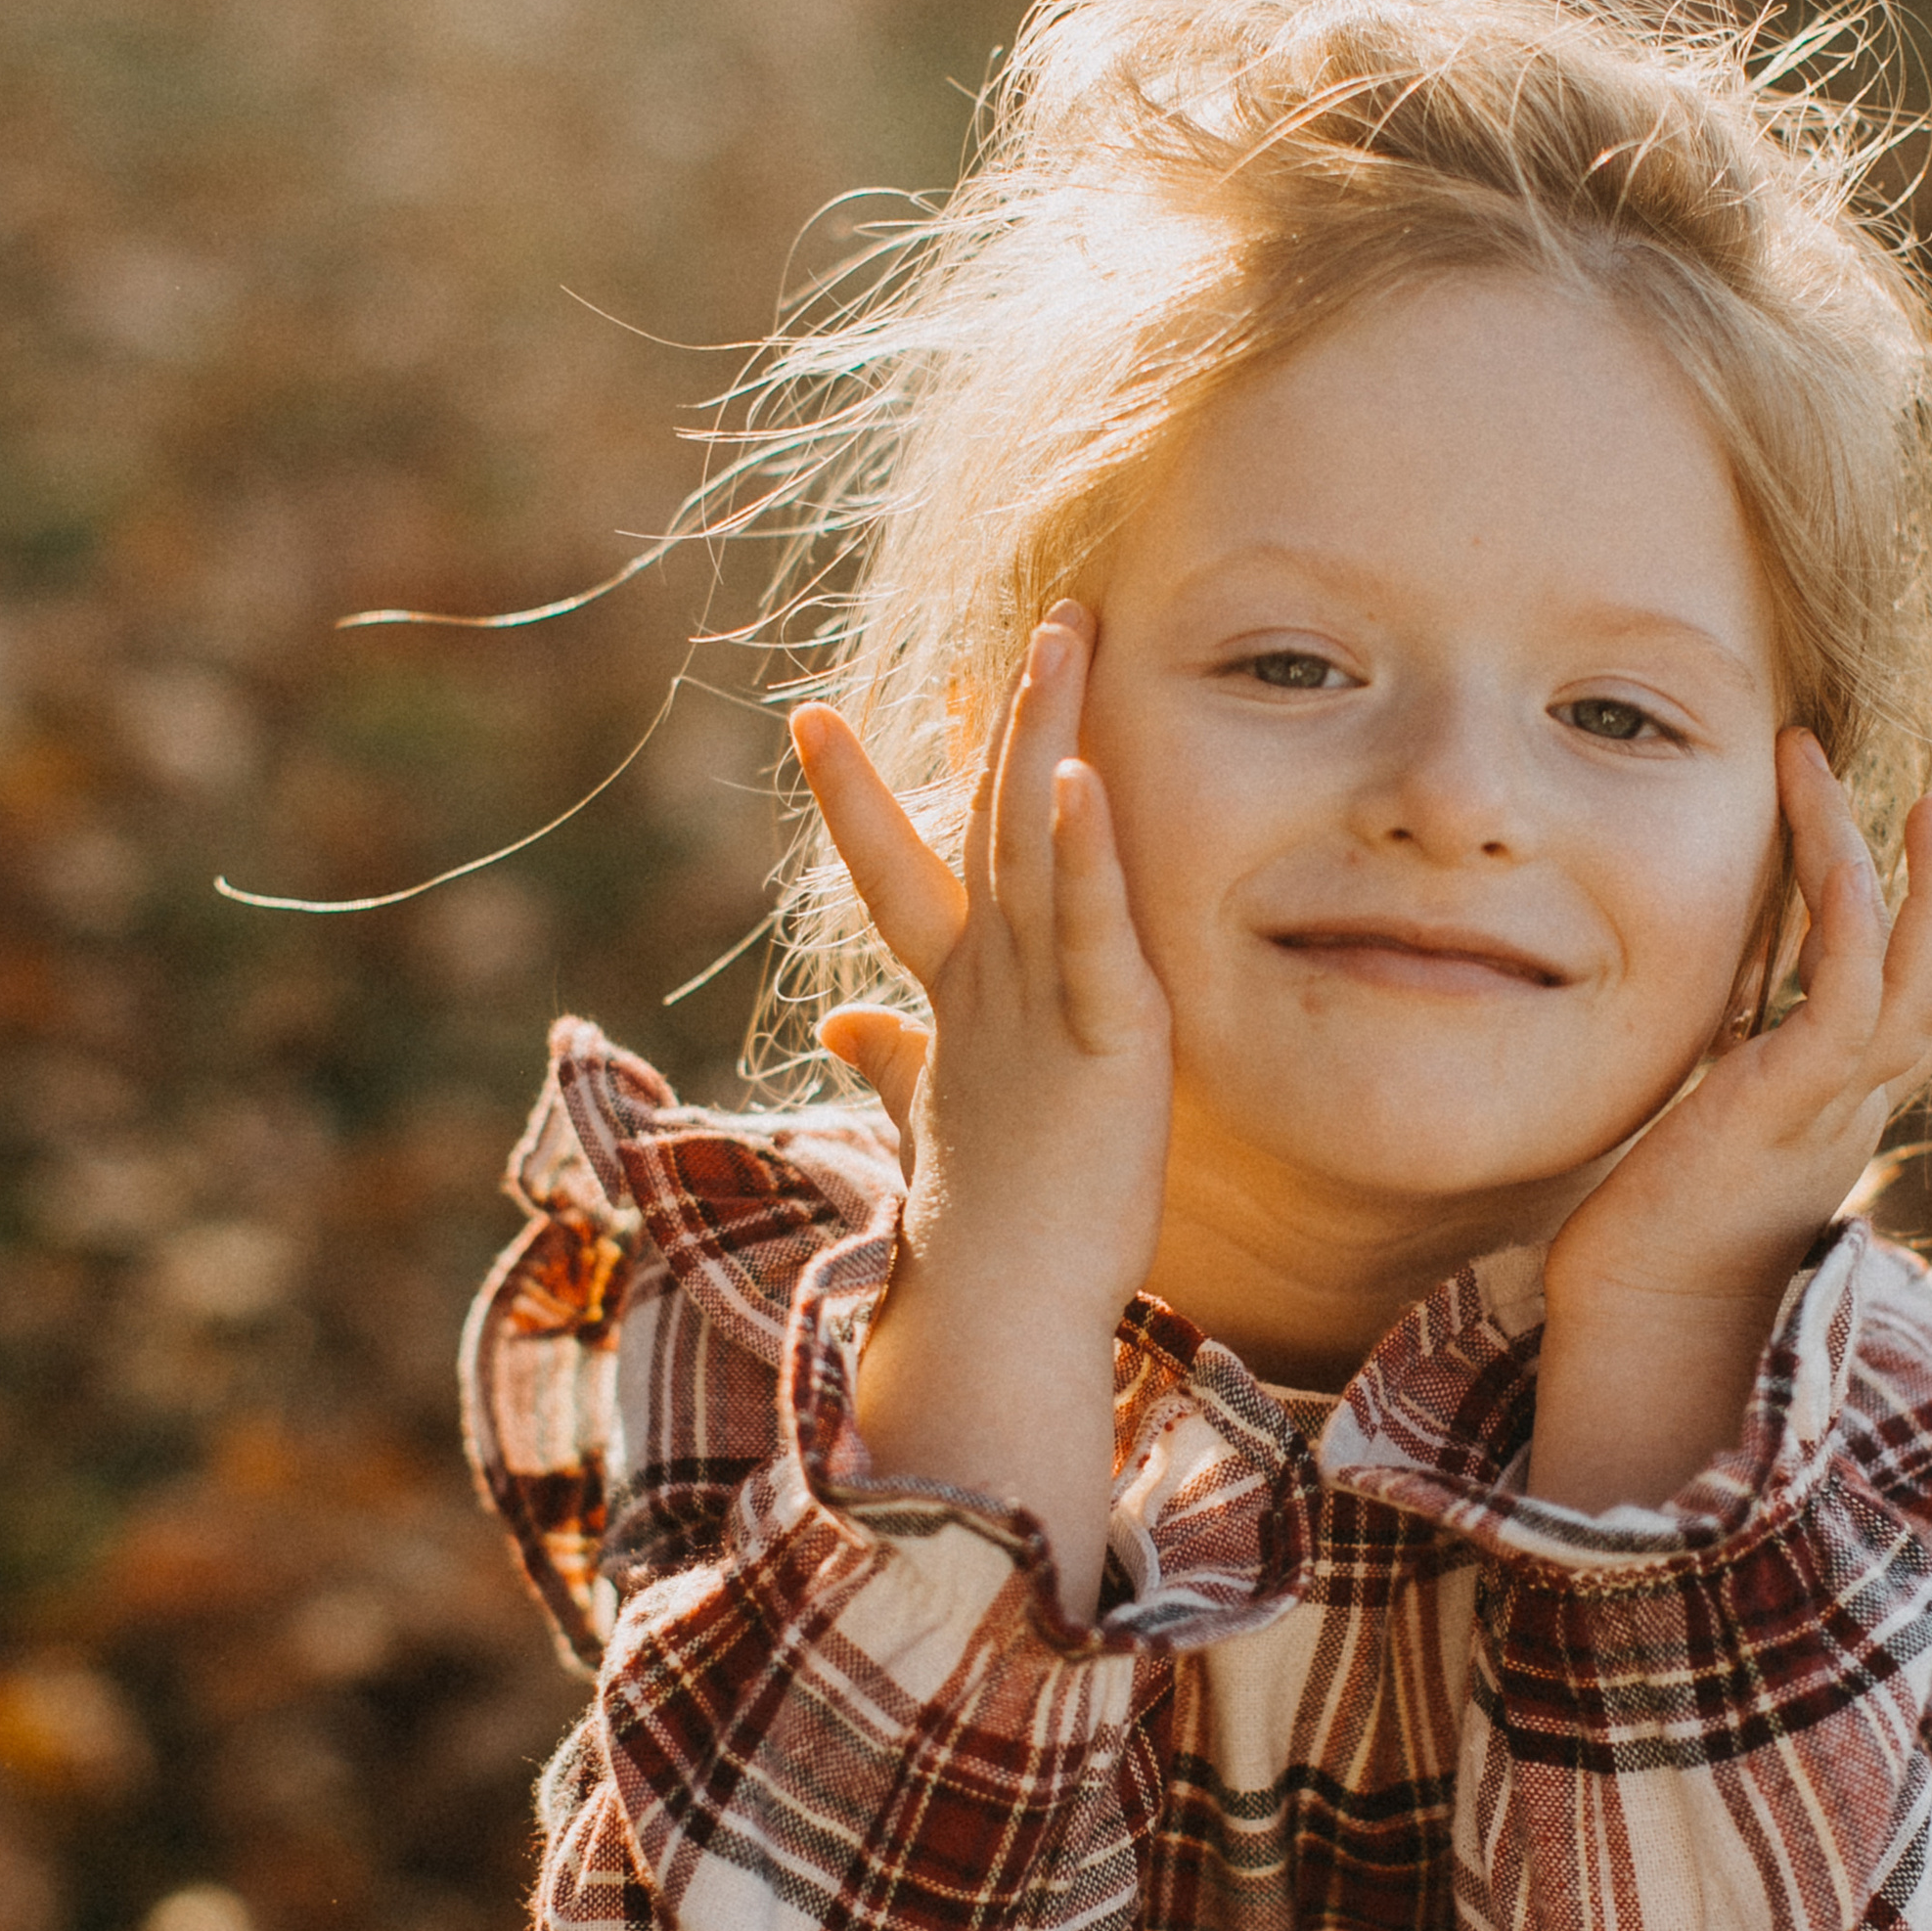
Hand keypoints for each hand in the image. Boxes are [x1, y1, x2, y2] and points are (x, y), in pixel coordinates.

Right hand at [791, 604, 1172, 1608]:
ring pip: (1035, 843)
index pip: (904, 871)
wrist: (1003, 1312)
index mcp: (957, 1000)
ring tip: (1063, 638)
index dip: (872, 791)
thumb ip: (887, 1062)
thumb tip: (841, 1024)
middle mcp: (988, 982)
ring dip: (1046, 736)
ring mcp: (1039, 1002)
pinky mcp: (1102, 1036)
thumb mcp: (933, 1120)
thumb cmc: (985, 1231)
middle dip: (1000, 717)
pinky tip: (1086, 775)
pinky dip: (1087, 851)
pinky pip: (1093, 926)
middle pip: (982, 822)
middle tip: (1033, 618)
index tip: (829, 713)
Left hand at [1528, 729, 1931, 1509]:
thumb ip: (1736, 1080)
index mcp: (1839, 1115)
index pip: (1917, 1013)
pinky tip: (1850, 859)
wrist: (1634, 1323)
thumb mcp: (1710, 1132)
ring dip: (1927, 886)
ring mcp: (1831, 1110)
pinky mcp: (1787, 1109)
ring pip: (1910, 982)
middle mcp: (1854, 1111)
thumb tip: (1728, 1028)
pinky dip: (1855, 925)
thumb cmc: (1651, 1239)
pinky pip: (1843, 1003)